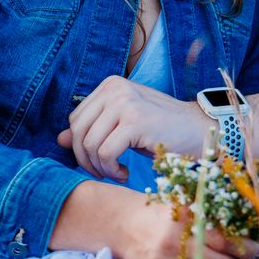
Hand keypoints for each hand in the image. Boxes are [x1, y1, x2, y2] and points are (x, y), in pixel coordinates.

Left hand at [58, 76, 209, 180]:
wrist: (198, 131)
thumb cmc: (161, 131)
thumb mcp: (122, 128)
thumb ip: (93, 130)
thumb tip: (60, 139)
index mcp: (110, 85)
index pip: (76, 119)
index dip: (81, 146)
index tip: (99, 161)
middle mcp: (115, 88)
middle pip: (79, 131)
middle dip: (86, 159)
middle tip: (104, 172)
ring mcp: (125, 102)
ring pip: (90, 144)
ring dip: (101, 167)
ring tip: (118, 172)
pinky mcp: (135, 120)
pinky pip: (106, 153)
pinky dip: (112, 169)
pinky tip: (125, 172)